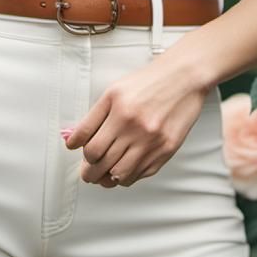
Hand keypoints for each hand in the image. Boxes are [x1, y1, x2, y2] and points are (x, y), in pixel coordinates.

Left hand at [63, 52, 208, 187]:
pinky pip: (140, 174)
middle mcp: (132, 124)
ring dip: (106, 178)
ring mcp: (150, 139)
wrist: (184, 78)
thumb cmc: (150, 82)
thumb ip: (94, 116)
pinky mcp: (165, 150)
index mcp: (117, 106)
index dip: (77, 149)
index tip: (74, 150)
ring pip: (118, 174)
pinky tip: (123, 171)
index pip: (87, 139)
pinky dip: (127, 177)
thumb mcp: (115, 91)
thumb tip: (72, 138)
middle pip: (99, 160)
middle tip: (87, 172)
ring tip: (103, 176)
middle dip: (88, 170)